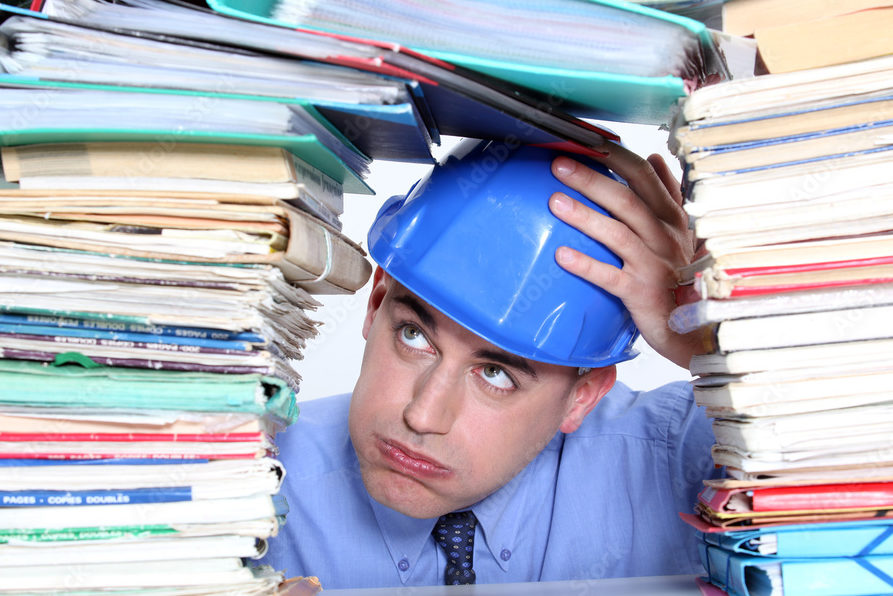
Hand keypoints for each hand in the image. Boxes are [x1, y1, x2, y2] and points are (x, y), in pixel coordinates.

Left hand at [548, 144, 706, 368]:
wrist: (695, 329)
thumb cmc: (679, 276)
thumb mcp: (679, 232)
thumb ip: (667, 194)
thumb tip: (656, 156)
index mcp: (670, 219)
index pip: (644, 177)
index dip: (616, 157)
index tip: (587, 141)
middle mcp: (663, 238)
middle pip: (626, 200)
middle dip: (591, 179)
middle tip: (559, 164)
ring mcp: (653, 265)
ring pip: (617, 234)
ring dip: (585, 216)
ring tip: (554, 202)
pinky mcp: (641, 293)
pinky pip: (611, 277)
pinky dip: (587, 265)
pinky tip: (562, 255)